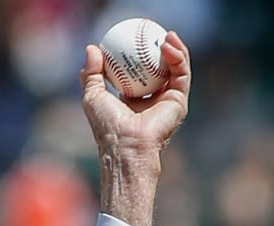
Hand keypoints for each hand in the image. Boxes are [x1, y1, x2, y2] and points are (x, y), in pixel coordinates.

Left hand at [79, 30, 191, 225]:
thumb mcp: (93, 95)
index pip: (139, 70)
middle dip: (160, 48)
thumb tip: (92, 48)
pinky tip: (169, 45)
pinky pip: (181, 74)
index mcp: (134, 98)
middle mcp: (153, 99)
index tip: (133, 36)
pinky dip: (178, 57)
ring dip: (173, 49)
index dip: (139, 52)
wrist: (124, 145)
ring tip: (166, 35)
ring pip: (175, 68)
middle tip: (152, 31)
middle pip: (160, 67)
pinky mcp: (179, 101)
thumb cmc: (106, 125)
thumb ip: (92, 74)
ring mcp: (168, 100)